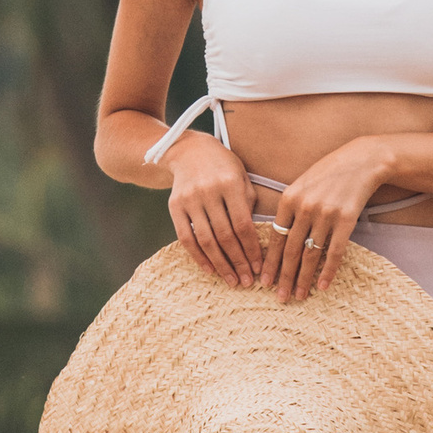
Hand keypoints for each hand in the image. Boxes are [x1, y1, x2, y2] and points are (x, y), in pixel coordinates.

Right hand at [164, 135, 260, 285]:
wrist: (189, 151)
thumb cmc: (224, 166)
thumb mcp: (242, 176)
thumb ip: (249, 204)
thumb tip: (256, 240)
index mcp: (230, 183)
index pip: (243, 224)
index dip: (251, 249)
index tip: (258, 267)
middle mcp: (209, 191)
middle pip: (225, 236)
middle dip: (238, 261)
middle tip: (247, 281)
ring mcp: (189, 199)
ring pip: (205, 240)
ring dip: (220, 264)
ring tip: (231, 280)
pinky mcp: (174, 206)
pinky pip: (186, 237)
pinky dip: (198, 256)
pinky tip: (209, 270)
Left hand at [254, 141, 391, 304]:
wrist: (361, 161)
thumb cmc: (329, 173)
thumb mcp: (302, 184)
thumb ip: (290, 208)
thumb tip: (277, 237)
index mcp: (289, 198)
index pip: (275, 237)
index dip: (270, 261)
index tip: (264, 280)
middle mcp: (305, 207)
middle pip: (291, 250)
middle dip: (284, 276)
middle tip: (280, 297)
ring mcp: (326, 214)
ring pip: (311, 254)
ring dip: (304, 278)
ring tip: (299, 295)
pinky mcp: (347, 220)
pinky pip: (334, 251)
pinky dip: (328, 271)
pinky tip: (323, 285)